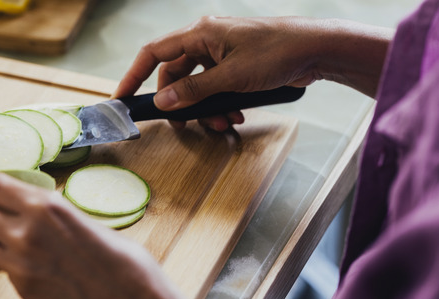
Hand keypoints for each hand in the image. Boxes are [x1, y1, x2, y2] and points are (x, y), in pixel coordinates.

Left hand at [0, 171, 179, 298]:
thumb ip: (54, 214)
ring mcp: (20, 265)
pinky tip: (10, 258)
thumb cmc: (123, 261)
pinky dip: (1, 260)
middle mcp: (25, 232)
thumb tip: (35, 209)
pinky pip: (2, 269)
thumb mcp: (86, 221)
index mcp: (45, 206)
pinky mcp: (22, 289)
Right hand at [114, 16, 391, 130]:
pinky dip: (220, 104)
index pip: (153, 53)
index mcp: (200, 33)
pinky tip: (235, 115)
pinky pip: (214, 87)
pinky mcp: (235, 64)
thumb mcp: (231, 77)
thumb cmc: (277, 53)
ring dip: (204, 108)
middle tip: (187, 124)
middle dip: (181, 103)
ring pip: (196, 85)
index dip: (134, 75)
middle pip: (175, 75)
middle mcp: (206, 40)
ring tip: (221, 123)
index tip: (122, 97)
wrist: (316, 50)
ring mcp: (221, 52)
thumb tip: (164, 102)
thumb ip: (194, 91)